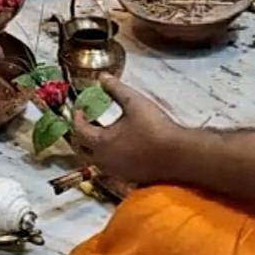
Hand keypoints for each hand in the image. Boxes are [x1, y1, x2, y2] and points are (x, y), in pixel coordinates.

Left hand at [70, 77, 184, 187]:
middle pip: (82, 151)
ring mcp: (116, 172)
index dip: (77, 118)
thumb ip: (115, 88)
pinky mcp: (129, 178)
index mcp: (101, 143)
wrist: (178, 155)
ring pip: (96, 161)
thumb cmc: (154, 127)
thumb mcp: (133, 102)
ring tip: (101, 134)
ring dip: (93, 148)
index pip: (79, 131)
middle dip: (80, 136)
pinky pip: (110, 168)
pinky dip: (108, 157)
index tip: (80, 110)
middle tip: (85, 123)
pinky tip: (119, 148)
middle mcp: (104, 161)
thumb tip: (102, 77)